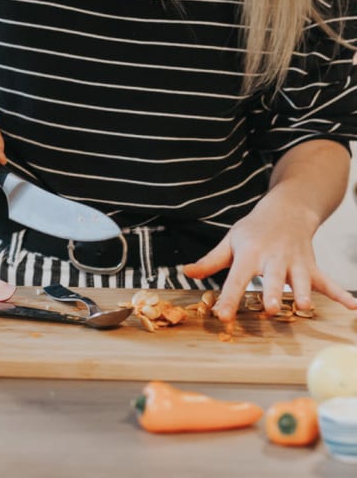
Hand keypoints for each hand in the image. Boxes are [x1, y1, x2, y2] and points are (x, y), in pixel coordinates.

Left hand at [182, 196, 356, 322]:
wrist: (285, 209)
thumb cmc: (254, 231)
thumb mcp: (230, 242)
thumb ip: (211, 261)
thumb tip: (186, 272)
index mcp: (249, 254)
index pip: (236, 278)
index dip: (228, 298)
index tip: (222, 317)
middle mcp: (273, 259)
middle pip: (272, 278)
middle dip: (272, 293)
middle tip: (270, 309)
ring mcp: (295, 263)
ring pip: (300, 279)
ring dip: (303, 292)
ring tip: (303, 307)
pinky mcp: (311, 266)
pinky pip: (327, 281)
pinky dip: (340, 294)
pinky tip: (352, 308)